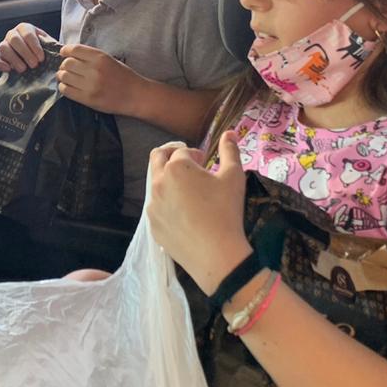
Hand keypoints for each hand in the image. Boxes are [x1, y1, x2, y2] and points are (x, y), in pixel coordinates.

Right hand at [0, 22, 52, 72]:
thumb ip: (53, 46)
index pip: (28, 34)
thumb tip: (63, 50)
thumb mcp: (49, 47)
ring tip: (23, 69)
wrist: (36, 62)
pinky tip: (8, 70)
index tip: (41, 58)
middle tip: (34, 65)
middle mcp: (13, 34)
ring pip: (3, 47)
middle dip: (25, 53)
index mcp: (26, 28)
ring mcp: (4, 44)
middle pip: (15, 40)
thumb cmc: (44, 53)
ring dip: (14, 59)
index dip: (35, 46)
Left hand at [56, 44, 143, 114]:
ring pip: (64, 76)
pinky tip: (68, 86)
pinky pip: (66, 90)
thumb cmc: (123, 77)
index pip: (74, 50)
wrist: (135, 95)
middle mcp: (94, 70)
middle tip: (66, 68)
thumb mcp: (109, 60)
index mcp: (100, 57)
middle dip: (64, 65)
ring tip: (66, 78)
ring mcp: (90, 85)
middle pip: (67, 63)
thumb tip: (71, 55)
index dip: (66, 51)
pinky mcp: (87, 99)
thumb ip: (91, 57)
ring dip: (62, 76)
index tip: (64, 53)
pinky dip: (64, 87)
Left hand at [146, 131, 251, 294]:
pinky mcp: (152, 225)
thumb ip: (231, 150)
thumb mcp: (234, 177)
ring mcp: (152, 205)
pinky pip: (157, 207)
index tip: (206, 162)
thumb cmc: (226, 211)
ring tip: (189, 191)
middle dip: (172, 155)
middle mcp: (158, 182)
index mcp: (176, 167)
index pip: (183, 151)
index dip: (196, 154)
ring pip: (156, 184)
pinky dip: (167, 203)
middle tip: (188, 164)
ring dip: (169, 180)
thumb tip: (230, 132)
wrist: (216, 254)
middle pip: (157, 158)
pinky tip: (184, 214)